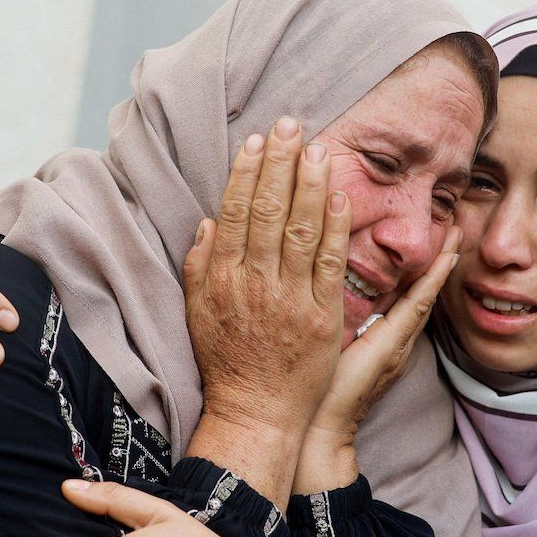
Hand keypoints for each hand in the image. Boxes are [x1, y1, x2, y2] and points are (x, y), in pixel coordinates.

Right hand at [182, 117, 350, 503]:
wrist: (254, 411)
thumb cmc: (224, 361)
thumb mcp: (197, 311)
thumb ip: (200, 264)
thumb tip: (209, 221)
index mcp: (222, 278)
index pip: (234, 212)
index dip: (245, 172)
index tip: (255, 142)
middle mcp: (254, 283)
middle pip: (267, 210)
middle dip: (279, 163)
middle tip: (289, 124)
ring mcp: (290, 298)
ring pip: (300, 229)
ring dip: (309, 183)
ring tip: (316, 147)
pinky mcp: (322, 315)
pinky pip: (330, 262)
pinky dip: (335, 226)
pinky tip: (339, 194)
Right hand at [293, 226, 461, 493]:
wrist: (323, 434)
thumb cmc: (325, 394)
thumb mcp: (336, 351)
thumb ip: (350, 319)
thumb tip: (361, 284)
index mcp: (391, 340)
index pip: (422, 295)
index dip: (439, 266)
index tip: (455, 236)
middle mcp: (400, 346)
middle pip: (426, 297)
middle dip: (441, 264)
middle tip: (455, 230)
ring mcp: (394, 355)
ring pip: (416, 309)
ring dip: (428, 279)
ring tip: (438, 250)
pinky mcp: (384, 361)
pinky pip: (403, 321)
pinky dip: (411, 298)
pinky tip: (403, 288)